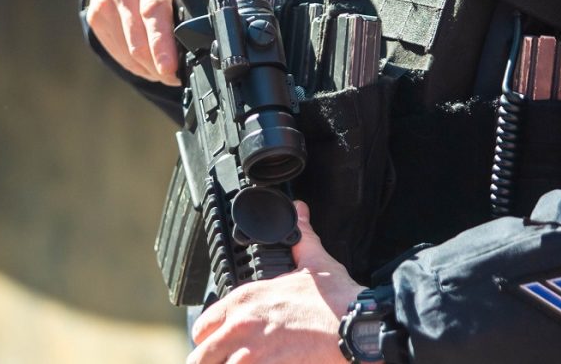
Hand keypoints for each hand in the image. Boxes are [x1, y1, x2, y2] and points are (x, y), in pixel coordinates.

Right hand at [85, 0, 180, 84]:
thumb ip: (186, 2)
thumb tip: (200, 41)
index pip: (153, 12)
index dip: (161, 44)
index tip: (169, 68)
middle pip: (138, 41)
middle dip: (159, 67)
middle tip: (176, 78)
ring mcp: (105, 3)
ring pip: (128, 52)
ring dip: (149, 69)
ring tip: (165, 72)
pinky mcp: (94, 17)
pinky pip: (117, 52)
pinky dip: (135, 64)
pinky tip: (148, 65)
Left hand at [189, 201, 364, 363]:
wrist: (358, 328)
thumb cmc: (338, 301)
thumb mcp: (316, 261)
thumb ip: (301, 237)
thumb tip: (300, 212)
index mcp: (246, 299)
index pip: (203, 326)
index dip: (208, 336)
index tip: (218, 343)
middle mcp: (241, 326)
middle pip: (201, 356)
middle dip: (212, 360)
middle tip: (226, 361)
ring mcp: (251, 354)